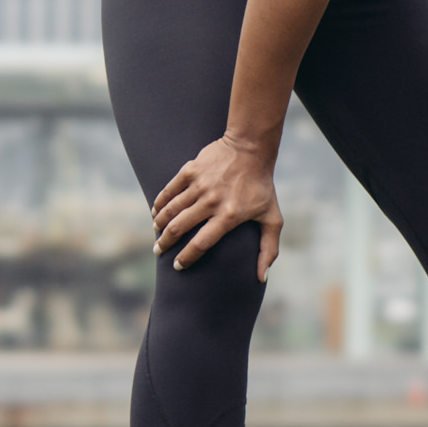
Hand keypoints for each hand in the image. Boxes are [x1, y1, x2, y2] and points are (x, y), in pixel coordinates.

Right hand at [152, 137, 283, 281]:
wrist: (251, 148)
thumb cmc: (262, 186)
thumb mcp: (272, 217)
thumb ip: (269, 248)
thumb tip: (261, 278)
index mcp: (229, 216)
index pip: (201, 244)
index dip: (187, 258)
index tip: (178, 266)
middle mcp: (212, 201)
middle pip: (179, 228)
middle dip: (165, 243)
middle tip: (158, 251)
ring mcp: (200, 185)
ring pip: (171, 210)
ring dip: (159, 224)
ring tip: (156, 234)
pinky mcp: (191, 170)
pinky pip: (169, 190)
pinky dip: (160, 203)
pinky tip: (155, 212)